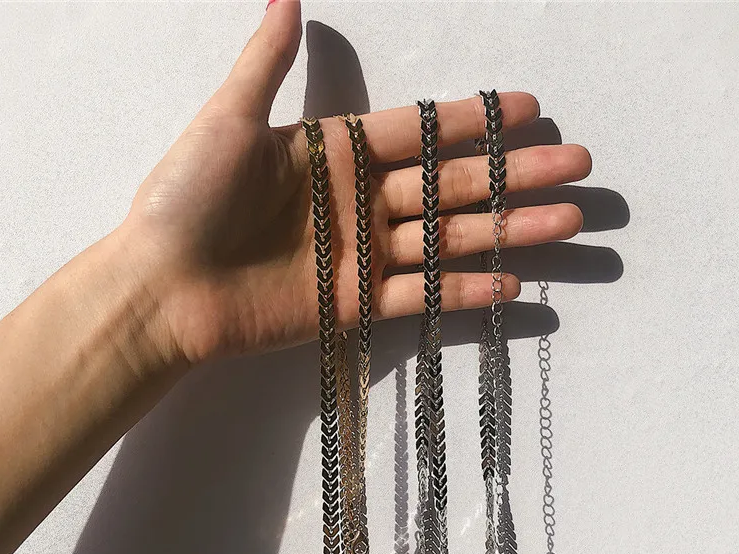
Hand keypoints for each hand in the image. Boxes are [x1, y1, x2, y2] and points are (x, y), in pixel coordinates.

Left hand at [121, 0, 590, 364]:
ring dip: (507, 231)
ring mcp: (361, 255)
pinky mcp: (353, 305)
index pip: (419, 130)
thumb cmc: (185, 201)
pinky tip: (512, 285)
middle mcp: (357, 201)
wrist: (161, 287)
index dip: (473, 120)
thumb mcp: (227, 122)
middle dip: (515, 175)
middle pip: (450, 183)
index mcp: (334, 151)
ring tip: (568, 221)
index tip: (527, 108)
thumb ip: (267, 63)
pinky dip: (462, 292)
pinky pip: (418, 297)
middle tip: (577, 166)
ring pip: (448, 238)